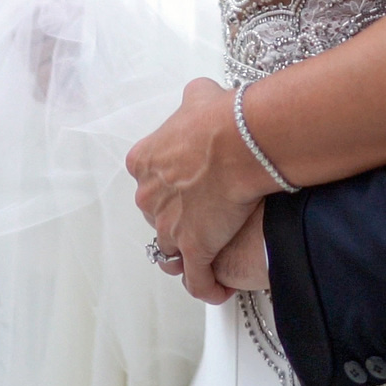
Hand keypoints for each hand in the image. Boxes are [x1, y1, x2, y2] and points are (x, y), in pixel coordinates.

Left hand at [127, 79, 274, 305]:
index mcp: (144, 161)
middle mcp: (150, 196)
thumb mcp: (198, 96)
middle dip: (178, 215)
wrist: (240, 142)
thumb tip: (198, 99)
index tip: (188, 183)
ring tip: (210, 252)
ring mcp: (169, 226)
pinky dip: (206, 287)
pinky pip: (196, 280)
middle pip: (159, 214)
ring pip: (172, 249)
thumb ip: (191, 102)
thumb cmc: (221, 119)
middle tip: (206, 213)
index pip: (149, 178)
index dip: (170, 182)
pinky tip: (218, 290)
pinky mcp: (194, 249)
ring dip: (188, 252)